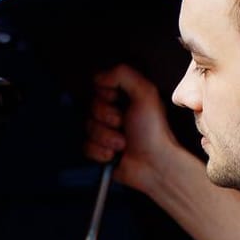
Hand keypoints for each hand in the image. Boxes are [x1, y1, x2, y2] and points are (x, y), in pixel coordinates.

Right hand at [83, 64, 181, 195]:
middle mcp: (113, 112)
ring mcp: (105, 132)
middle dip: (106, 117)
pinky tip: (113, 155)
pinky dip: (100, 152)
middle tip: (122, 124)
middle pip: (90, 107)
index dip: (104, 94)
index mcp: (124, 97)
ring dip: (106, 137)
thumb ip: (123, 74)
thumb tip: (98, 76)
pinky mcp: (99, 150)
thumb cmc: (153, 130)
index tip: (117, 100)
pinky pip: (86, 146)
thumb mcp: (145, 94)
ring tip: (122, 144)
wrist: (153, 165)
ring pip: (87, 127)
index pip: (98, 86)